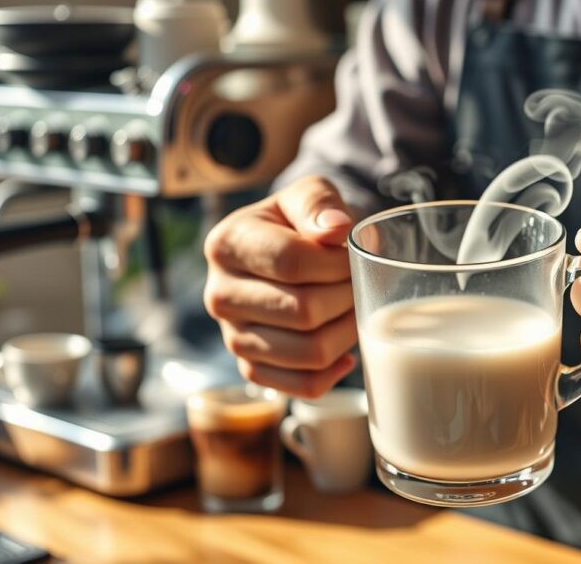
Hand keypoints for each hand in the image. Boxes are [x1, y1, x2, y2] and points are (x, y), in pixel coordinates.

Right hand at [203, 176, 357, 397]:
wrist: (287, 253)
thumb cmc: (300, 222)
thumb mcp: (309, 194)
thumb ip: (320, 203)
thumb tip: (335, 229)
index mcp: (227, 244)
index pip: (291, 262)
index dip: (336, 263)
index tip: (352, 256)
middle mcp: (220, 295)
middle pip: (303, 311)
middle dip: (346, 297)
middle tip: (359, 284)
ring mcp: (234, 337)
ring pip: (309, 353)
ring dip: (347, 332)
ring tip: (354, 309)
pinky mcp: (252, 368)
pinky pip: (303, 386)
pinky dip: (334, 371)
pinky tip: (344, 347)